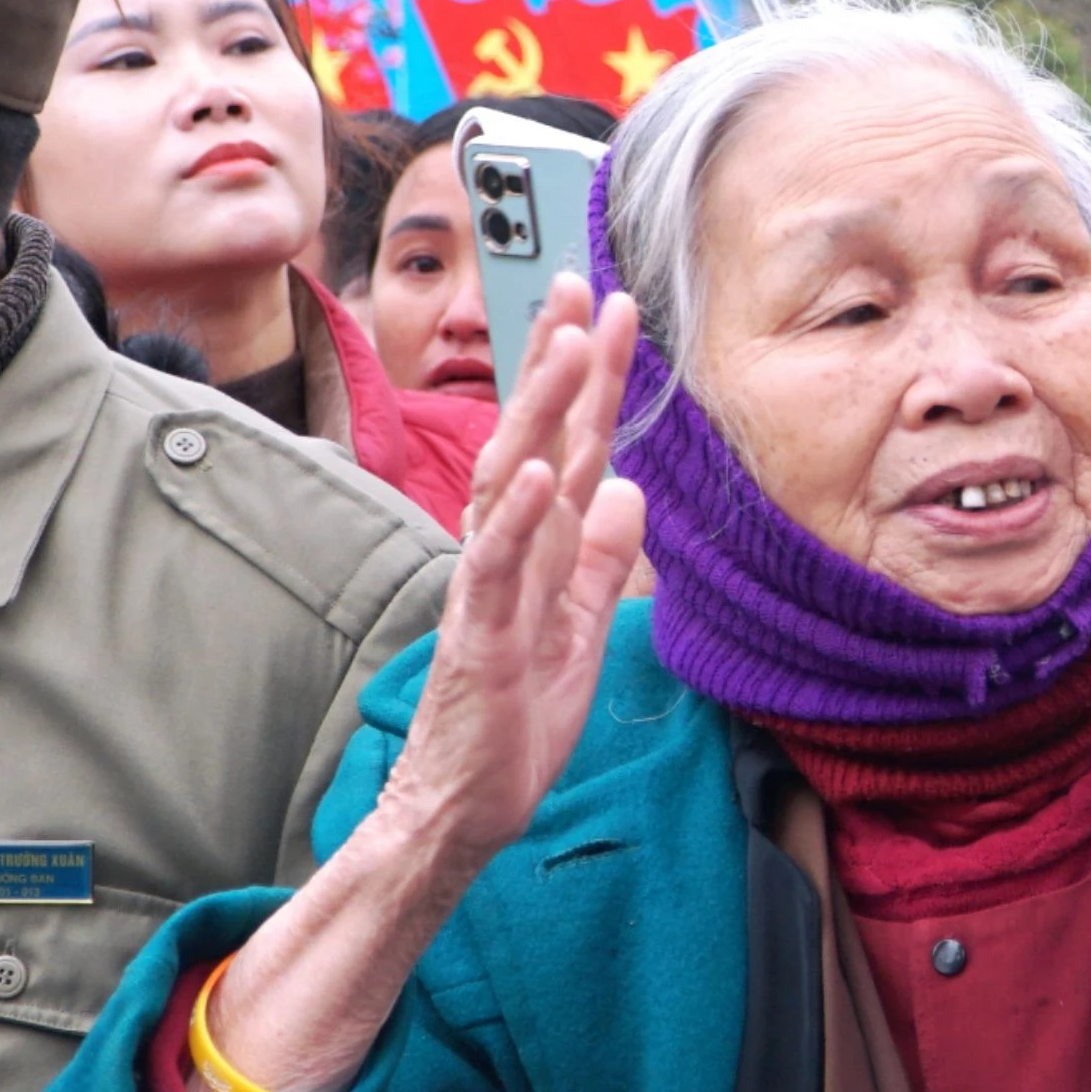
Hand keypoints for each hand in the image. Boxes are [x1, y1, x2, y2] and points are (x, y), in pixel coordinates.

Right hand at [378, 277, 648, 871]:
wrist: (465, 806)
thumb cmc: (514, 720)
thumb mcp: (581, 628)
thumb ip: (599, 559)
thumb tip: (626, 487)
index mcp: (536, 547)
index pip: (570, 445)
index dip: (594, 380)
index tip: (613, 307)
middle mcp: (506, 551)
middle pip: (532, 437)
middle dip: (557, 361)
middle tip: (579, 285)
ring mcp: (489, 588)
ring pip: (509, 480)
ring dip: (540, 412)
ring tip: (568, 347)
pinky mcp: (481, 635)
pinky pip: (495, 564)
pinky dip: (517, 515)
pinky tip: (539, 470)